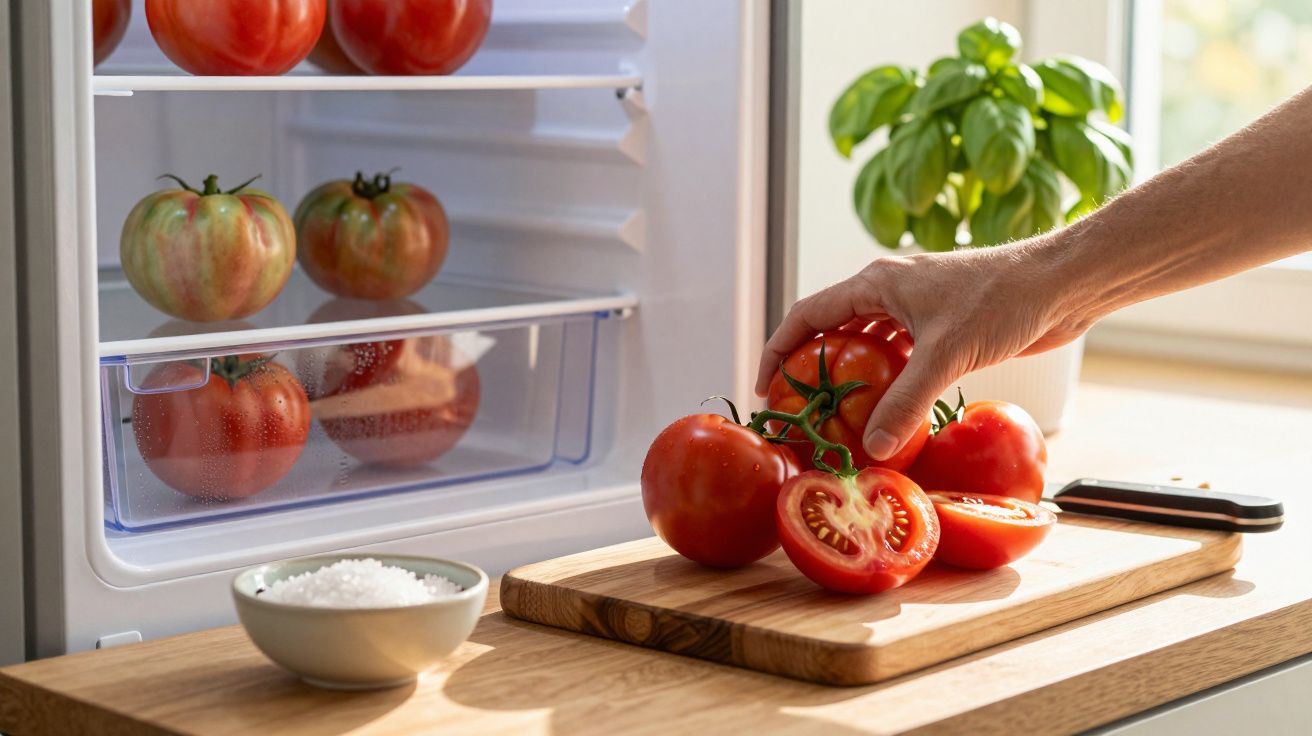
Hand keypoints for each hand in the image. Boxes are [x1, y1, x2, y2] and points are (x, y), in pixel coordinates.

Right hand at [755, 240, 1090, 459]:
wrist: (1061, 284)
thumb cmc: (1003, 299)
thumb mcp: (946, 354)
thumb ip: (906, 401)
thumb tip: (874, 447)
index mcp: (876, 282)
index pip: (807, 314)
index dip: (779, 349)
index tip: (765, 388)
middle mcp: (890, 290)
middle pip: (832, 328)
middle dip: (810, 366)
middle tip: (797, 408)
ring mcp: (917, 308)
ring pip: (867, 343)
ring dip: (850, 375)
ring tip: (835, 415)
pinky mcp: (943, 327)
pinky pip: (899, 355)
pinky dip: (887, 379)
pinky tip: (888, 408)